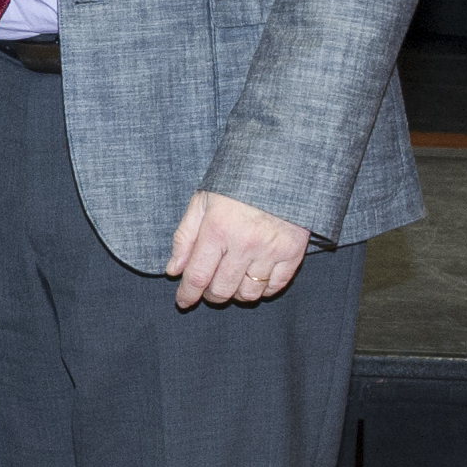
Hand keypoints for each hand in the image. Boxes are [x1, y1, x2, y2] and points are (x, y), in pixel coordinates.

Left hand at [166, 191, 311, 310]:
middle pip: (222, 290)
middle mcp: (244, 243)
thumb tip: (173, 270)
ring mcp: (271, 249)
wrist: (282, 165)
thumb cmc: (237, 182)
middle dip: (210, 295)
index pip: (197, 276)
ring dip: (236, 294)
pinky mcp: (293, 251)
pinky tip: (254, 279)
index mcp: (218, 229)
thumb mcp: (202, 201)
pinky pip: (275, 286)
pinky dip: (263, 289)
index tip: (183, 301)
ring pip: (248, 293)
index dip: (187, 294)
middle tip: (208, 289)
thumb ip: (184, 237)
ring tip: (232, 281)